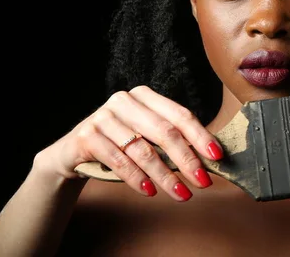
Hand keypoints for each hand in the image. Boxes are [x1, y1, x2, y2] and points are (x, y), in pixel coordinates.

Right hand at [33, 85, 222, 200]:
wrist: (72, 154)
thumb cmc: (119, 145)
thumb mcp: (145, 137)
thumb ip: (172, 142)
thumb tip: (209, 159)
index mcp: (145, 96)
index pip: (179, 115)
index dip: (200, 135)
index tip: (216, 156)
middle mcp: (124, 100)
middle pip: (164, 131)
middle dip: (187, 159)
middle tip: (203, 181)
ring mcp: (103, 116)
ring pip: (143, 149)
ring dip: (165, 175)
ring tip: (181, 194)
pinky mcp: (86, 135)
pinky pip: (118, 160)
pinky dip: (136, 178)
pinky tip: (150, 191)